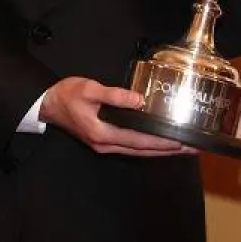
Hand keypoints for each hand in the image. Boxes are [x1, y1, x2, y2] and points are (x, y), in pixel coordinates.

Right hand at [40, 77, 194, 156]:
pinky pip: (131, 147)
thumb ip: (114, 95)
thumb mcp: (89, 89)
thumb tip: (139, 100)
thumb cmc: (67, 95)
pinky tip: (158, 143)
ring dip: (160, 150)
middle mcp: (106, 145)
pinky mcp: (103, 141)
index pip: (140, 141)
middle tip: (193, 149)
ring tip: (181, 148)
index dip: (163, 143)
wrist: (47, 104)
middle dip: (168, 150)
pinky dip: (147, 147)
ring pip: (138, 152)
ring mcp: (104, 145)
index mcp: (103, 133)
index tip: (183, 142)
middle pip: (143, 152)